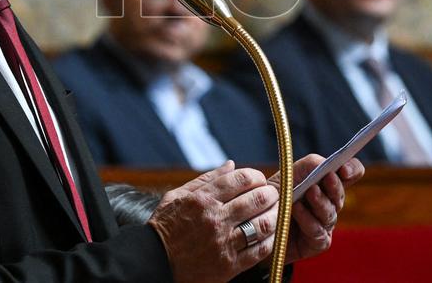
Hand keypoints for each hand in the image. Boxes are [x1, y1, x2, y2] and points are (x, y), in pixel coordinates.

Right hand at [147, 160, 280, 282]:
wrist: (155, 262)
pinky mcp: (229, 265)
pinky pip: (259, 250)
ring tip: (276, 212)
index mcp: (203, 199)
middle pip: (256, 199)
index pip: (241, 179)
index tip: (259, 180)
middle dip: (270, 193)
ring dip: (275, 215)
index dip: (256, 176)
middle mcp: (215, 219)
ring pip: (262, 224)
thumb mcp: (177, 196)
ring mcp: (223, 243)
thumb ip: (206, 179)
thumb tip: (230, 165)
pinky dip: (271, 240)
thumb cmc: (165, 226)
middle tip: (273, 194)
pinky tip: (271, 234)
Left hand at [268, 155, 364, 262]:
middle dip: (335, 186)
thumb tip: (324, 164)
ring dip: (320, 202)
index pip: (350, 175)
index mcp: (327, 184)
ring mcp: (325, 224)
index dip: (352, 170)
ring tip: (310, 192)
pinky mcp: (318, 242)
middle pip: (340, 195)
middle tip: (328, 177)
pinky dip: (307, 219)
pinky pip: (317, 231)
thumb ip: (309, 165)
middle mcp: (330, 204)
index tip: (344, 169)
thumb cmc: (276, 195)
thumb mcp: (289, 174)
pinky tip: (296, 209)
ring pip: (329, 213)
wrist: (258, 223)